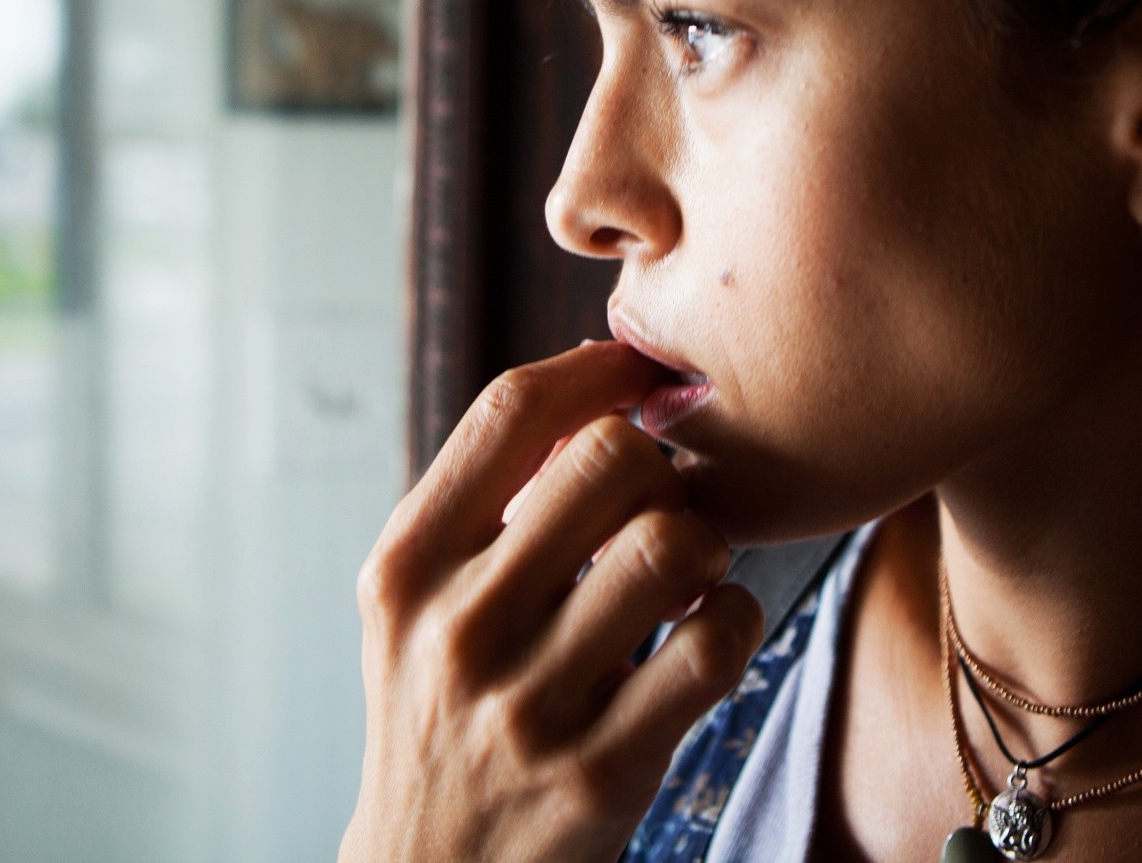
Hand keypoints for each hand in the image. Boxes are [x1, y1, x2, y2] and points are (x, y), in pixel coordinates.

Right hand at [339, 341, 765, 862]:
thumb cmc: (444, 706)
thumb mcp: (418, 602)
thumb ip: (484, 501)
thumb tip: (602, 382)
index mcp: (408, 567)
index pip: (511, 410)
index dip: (598, 368)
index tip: (640, 374)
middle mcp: (458, 628)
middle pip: (611, 458)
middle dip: (660, 469)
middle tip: (660, 507)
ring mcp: (530, 705)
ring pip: (671, 543)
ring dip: (704, 544)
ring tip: (687, 572)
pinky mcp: (604, 773)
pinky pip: (715, 643)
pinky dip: (733, 618)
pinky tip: (707, 631)